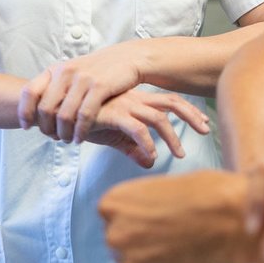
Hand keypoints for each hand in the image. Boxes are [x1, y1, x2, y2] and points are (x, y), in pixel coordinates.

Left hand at [22, 44, 183, 143]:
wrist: (127, 58)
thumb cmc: (98, 70)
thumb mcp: (73, 72)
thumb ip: (56, 87)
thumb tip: (39, 108)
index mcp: (56, 69)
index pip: (29, 91)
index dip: (24, 111)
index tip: (26, 126)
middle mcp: (66, 72)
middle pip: (45, 108)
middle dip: (46, 128)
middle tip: (52, 138)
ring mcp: (83, 79)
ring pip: (64, 115)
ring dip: (63, 133)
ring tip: (67, 141)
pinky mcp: (100, 87)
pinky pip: (85, 115)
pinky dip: (80, 131)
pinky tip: (80, 138)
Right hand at [83, 88, 209, 168]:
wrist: (57, 113)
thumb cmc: (84, 121)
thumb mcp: (113, 136)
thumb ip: (132, 148)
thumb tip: (150, 163)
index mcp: (136, 100)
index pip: (169, 101)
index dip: (188, 111)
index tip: (203, 123)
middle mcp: (134, 99)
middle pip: (171, 102)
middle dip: (192, 114)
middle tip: (206, 130)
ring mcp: (124, 105)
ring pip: (157, 117)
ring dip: (172, 136)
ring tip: (179, 154)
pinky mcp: (112, 114)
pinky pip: (136, 129)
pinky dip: (147, 143)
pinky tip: (151, 156)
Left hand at [100, 170, 246, 262]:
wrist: (232, 220)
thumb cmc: (206, 194)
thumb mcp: (165, 187)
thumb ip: (146, 207)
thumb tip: (148, 221)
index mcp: (113, 204)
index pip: (113, 216)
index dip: (136, 218)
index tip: (155, 219)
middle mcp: (116, 236)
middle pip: (122, 242)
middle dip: (142, 241)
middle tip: (171, 237)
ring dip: (155, 261)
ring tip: (185, 250)